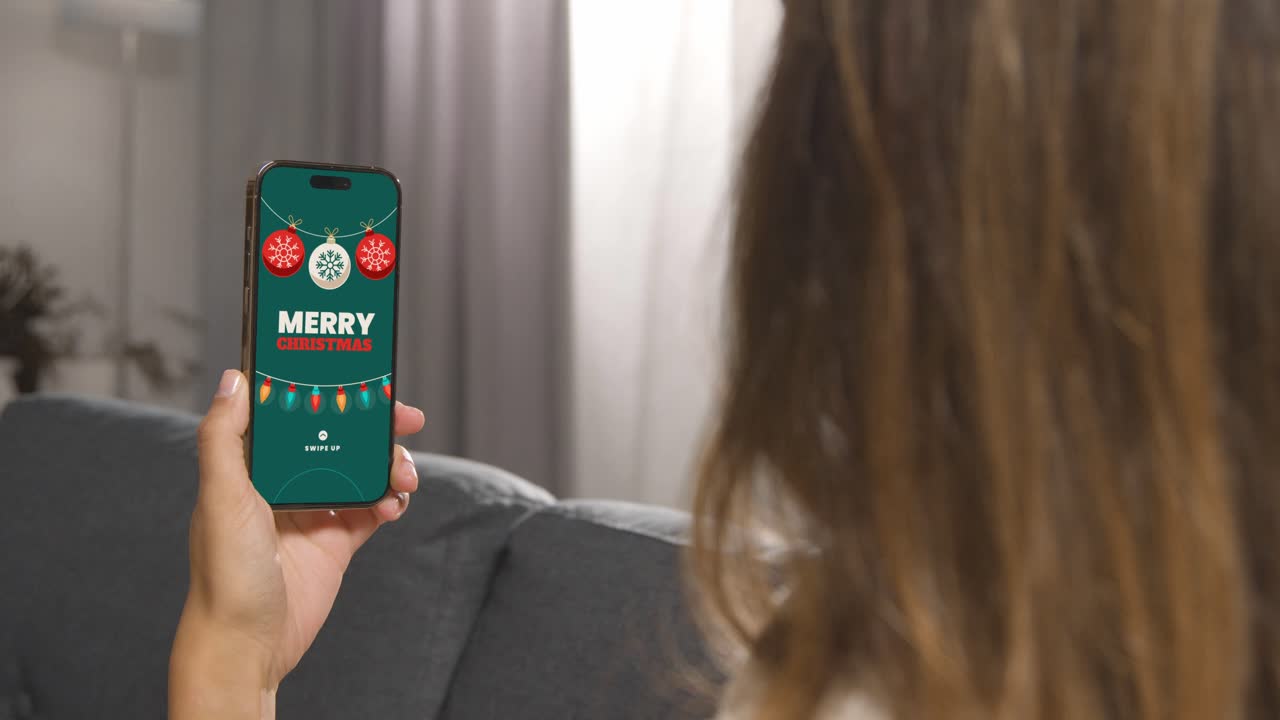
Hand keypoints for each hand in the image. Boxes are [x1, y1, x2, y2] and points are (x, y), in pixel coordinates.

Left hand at [170, 369, 425, 716]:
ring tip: (403, 475)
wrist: (249, 644)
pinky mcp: (336, 542)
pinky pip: (373, 509)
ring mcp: (313, 512)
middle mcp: (283, 483)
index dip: (327, 390)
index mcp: (252, 466)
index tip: (359, 378)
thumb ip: (223, 438)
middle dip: (373, 424)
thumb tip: (234, 380)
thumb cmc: (224, 575)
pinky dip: (390, 501)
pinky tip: (393, 504)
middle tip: (406, 417)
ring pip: (361, 469)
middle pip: (338, 436)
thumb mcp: (221, 498)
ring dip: (388, 464)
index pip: (294, 413)